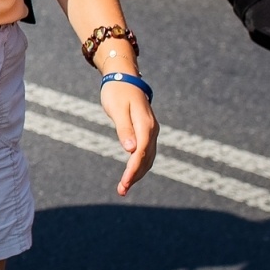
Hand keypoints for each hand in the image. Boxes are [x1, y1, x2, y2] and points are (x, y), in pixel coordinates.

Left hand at [100, 78, 157, 195]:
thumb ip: (124, 129)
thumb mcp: (117, 109)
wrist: (124, 79)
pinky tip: (131, 175)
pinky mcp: (147, 133)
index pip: (141, 153)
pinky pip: (146, 153)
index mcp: (146, 125)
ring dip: (137, 173)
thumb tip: (130, 150)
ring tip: (124, 187)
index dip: (133, 170)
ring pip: (147, 158)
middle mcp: (152, 130)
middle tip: (121, 190)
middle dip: (134, 176)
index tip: (124, 183)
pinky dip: (139, 165)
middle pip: (146, 159)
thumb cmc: (117, 93)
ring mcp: (151, 132)